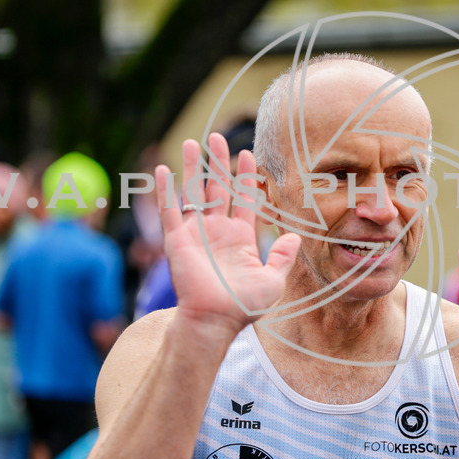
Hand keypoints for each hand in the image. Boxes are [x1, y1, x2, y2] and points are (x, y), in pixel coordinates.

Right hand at [156, 134, 299, 334]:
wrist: (215, 321)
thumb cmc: (244, 306)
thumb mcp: (274, 280)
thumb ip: (283, 257)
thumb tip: (294, 237)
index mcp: (240, 237)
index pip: (242, 198)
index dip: (244, 176)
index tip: (247, 153)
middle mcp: (216, 231)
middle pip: (217, 188)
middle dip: (217, 162)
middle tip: (217, 137)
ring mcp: (195, 234)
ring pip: (193, 192)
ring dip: (192, 168)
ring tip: (192, 142)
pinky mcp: (176, 240)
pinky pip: (170, 210)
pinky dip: (165, 190)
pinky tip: (163, 170)